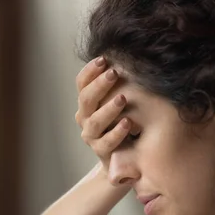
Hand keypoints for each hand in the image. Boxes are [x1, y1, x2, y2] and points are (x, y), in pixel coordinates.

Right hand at [75, 57, 132, 175]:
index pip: (81, 84)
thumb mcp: (120, 102)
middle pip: (86, 99)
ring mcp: (91, 136)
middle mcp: (85, 118)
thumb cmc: (123, 122)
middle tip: (113, 73)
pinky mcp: (101, 152)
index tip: (104, 59)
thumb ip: (120, 85)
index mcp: (87, 103)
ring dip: (109, 108)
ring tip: (123, 98)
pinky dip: (117, 132)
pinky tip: (128, 122)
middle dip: (99, 85)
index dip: (90, 71)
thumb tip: (132, 58)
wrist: (123, 156)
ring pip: (95, 121)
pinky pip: (107, 142)